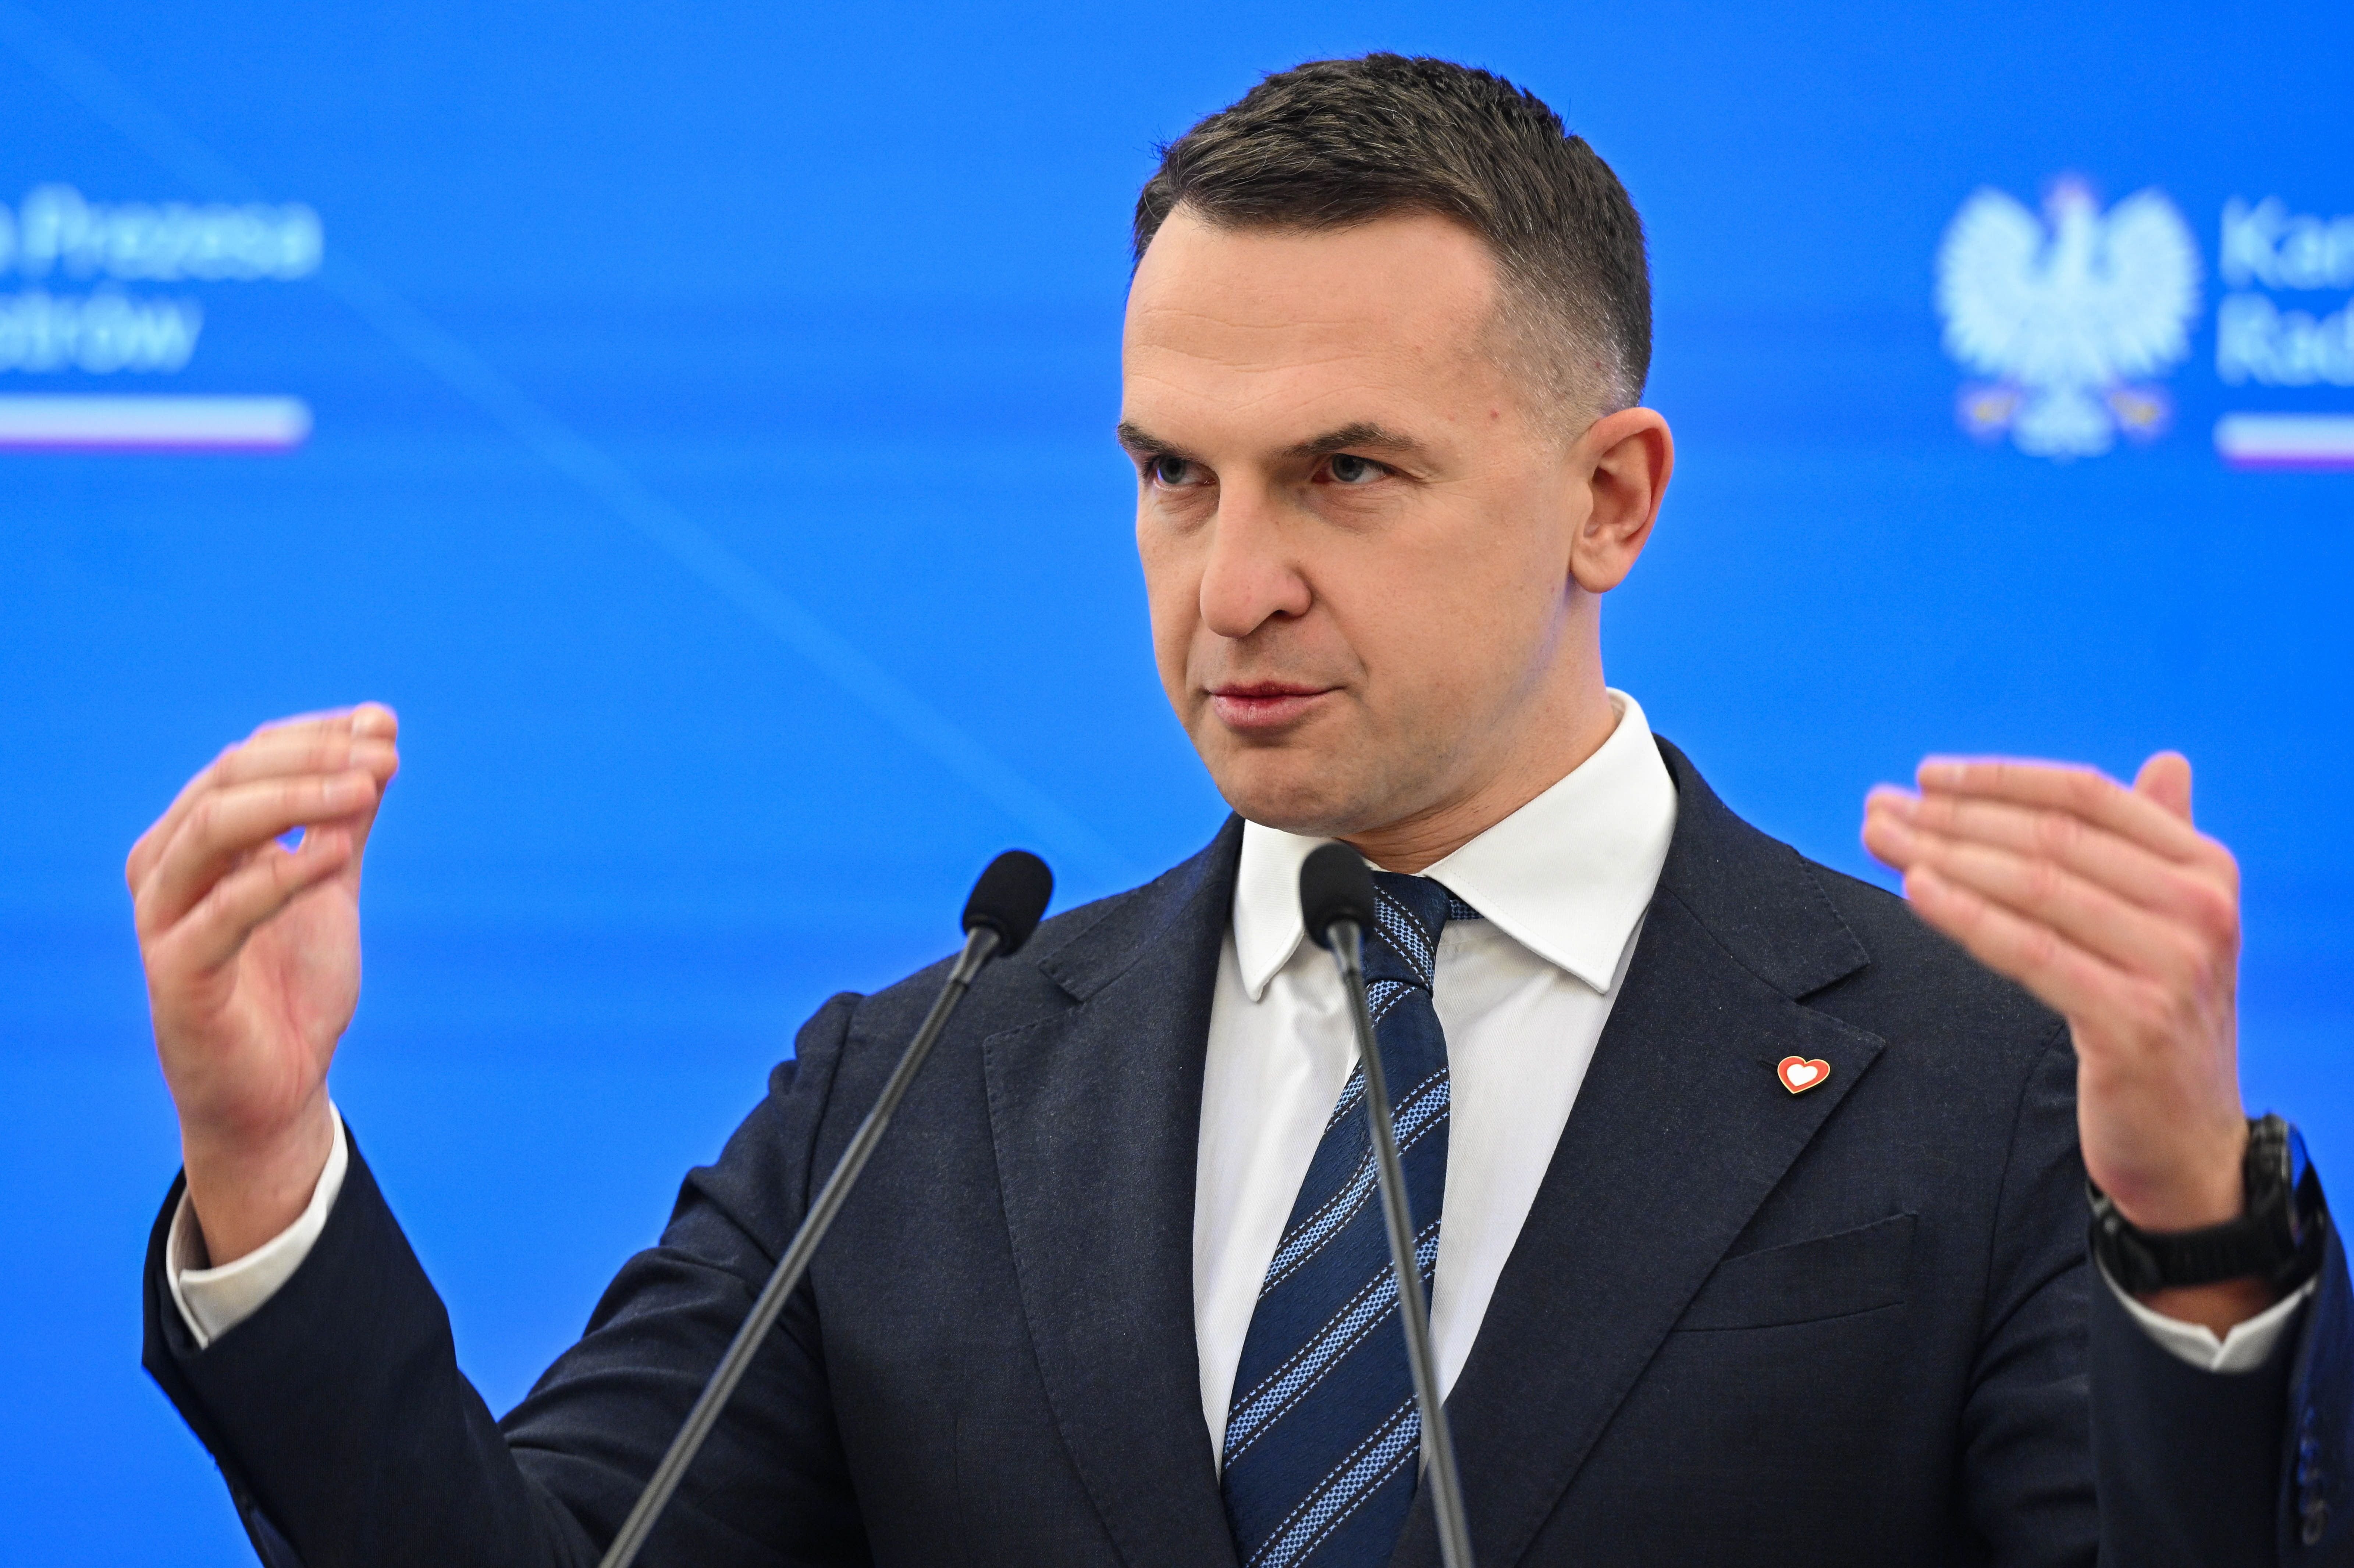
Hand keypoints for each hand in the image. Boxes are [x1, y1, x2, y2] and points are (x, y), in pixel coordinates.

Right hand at [127, 706, 399, 1263]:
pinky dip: (282, 874)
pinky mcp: (178, 974)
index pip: (247, 758)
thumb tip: (380, 733)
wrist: (282, 1085)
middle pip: (228, 781)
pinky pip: (224, 911)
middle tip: (385, 759)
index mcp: (197, 841)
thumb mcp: (331, 882)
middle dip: (312, 761)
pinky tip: (338, 852)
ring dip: (297, 799)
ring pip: (214, 829)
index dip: (316, 735)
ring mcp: (165, 920)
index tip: (383, 724)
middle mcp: (168, 869)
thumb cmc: (296, 982)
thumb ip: (346, 816)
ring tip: (368, 788)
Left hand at [1862, 753, 2271, 1331]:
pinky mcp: (2133, 1022)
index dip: (1998, 779)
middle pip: (2049, 838)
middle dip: (1952, 818)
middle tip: (1879, 808)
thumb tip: (2168, 760)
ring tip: (1879, 839)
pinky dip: (1968, 915)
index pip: (2086, 795)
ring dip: (1944, 857)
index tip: (1924, 775)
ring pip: (2034, 888)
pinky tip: (1915, 889)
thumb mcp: (2172, 923)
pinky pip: (2031, 953)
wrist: (2188, 1139)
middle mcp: (2199, 909)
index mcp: (2206, 868)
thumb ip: (2160, 842)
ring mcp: (2171, 967)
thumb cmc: (2160, 1015)